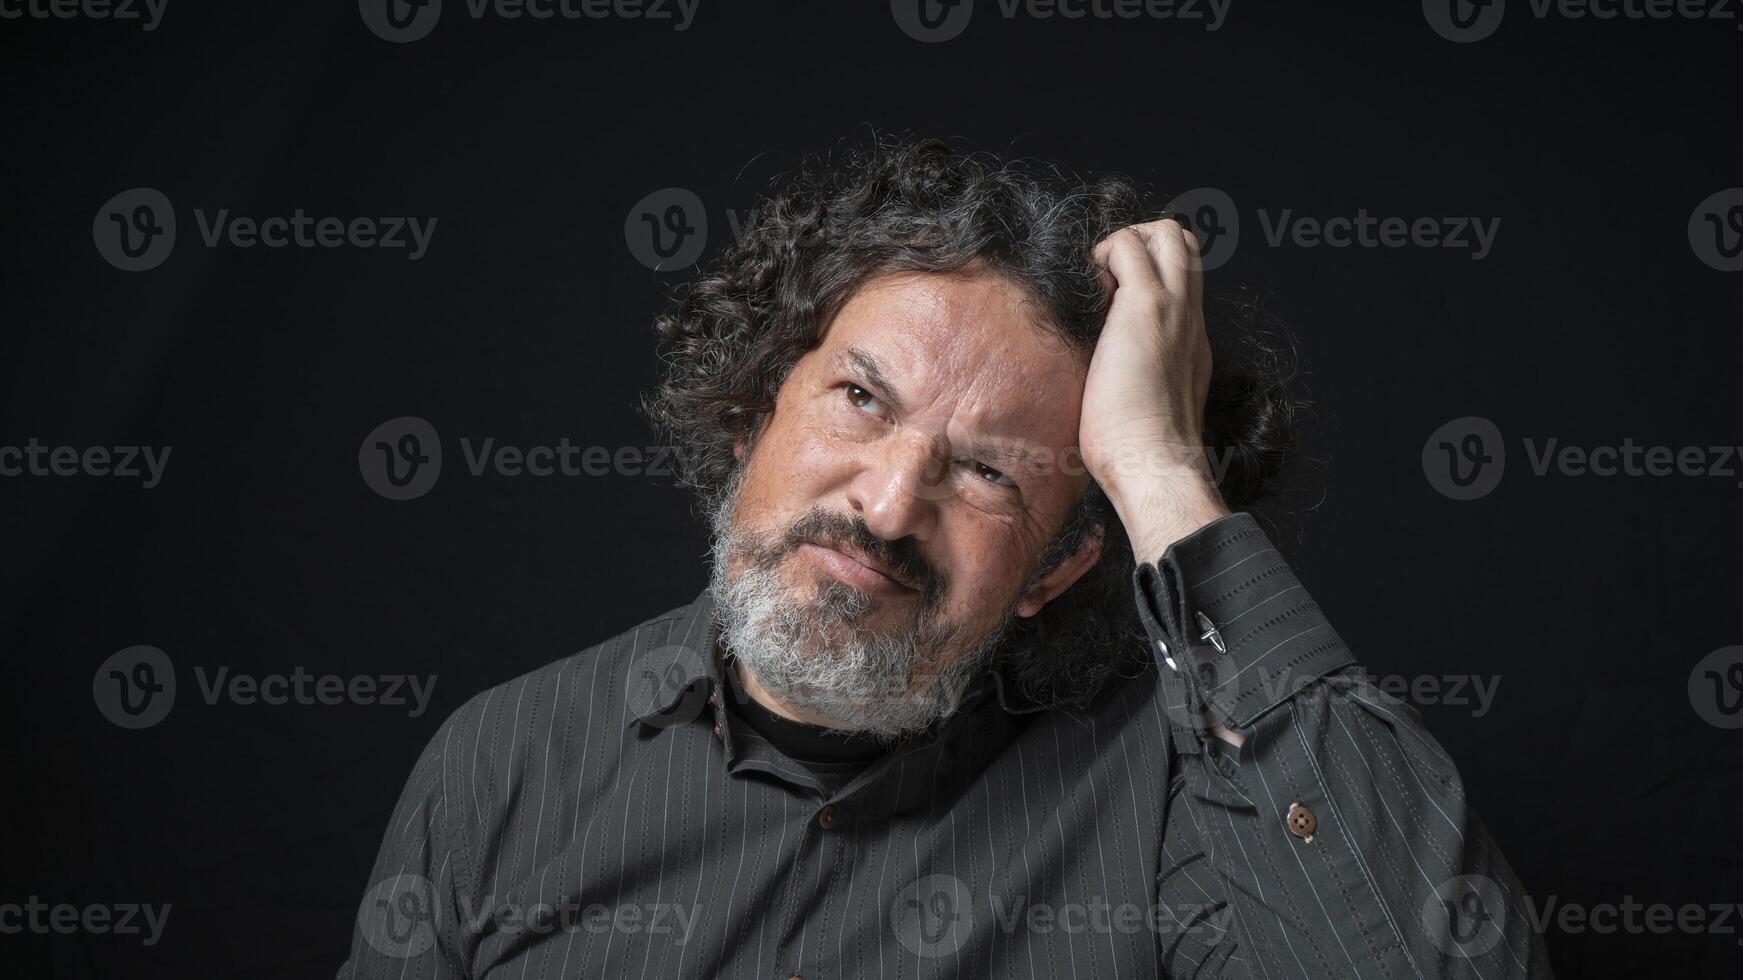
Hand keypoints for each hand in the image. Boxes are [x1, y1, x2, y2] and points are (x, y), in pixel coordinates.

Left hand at [1080, 219, 1230, 562]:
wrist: (1154, 464)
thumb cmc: (1138, 452)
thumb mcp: (1146, 406)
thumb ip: (1136, 381)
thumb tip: (1101, 381)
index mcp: (1190, 341)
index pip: (1183, 279)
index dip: (1148, 270)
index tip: (1112, 292)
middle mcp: (1189, 318)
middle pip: (1184, 242)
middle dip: (1141, 240)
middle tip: (1106, 274)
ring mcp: (1173, 308)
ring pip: (1169, 233)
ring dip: (1126, 241)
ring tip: (1099, 280)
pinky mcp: (1146, 307)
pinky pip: (1128, 247)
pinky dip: (1104, 254)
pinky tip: (1088, 293)